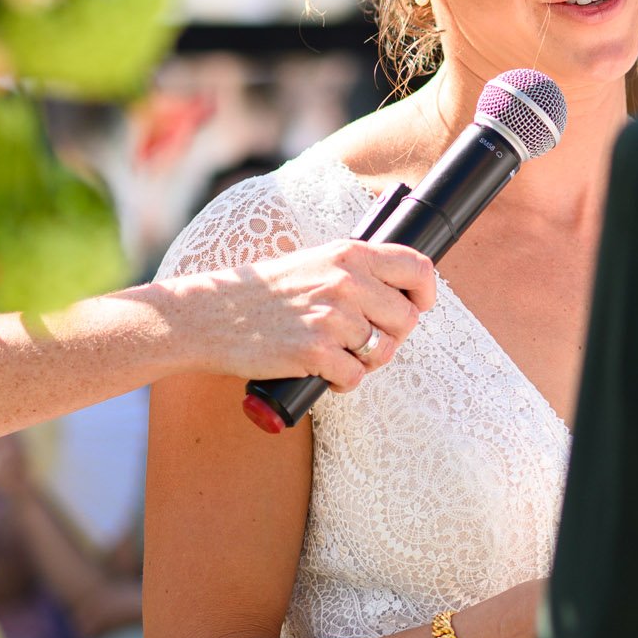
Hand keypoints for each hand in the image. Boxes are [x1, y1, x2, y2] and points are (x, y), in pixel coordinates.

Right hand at [166, 240, 437, 389]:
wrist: (211, 314)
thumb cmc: (265, 293)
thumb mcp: (316, 262)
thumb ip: (357, 272)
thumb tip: (401, 292)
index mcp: (351, 254)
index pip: (418, 268)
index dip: (426, 293)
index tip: (418, 306)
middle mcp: (347, 282)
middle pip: (407, 320)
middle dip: (390, 336)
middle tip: (361, 341)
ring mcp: (332, 317)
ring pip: (383, 352)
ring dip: (365, 362)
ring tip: (337, 355)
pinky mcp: (314, 351)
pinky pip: (356, 377)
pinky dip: (343, 382)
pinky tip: (323, 373)